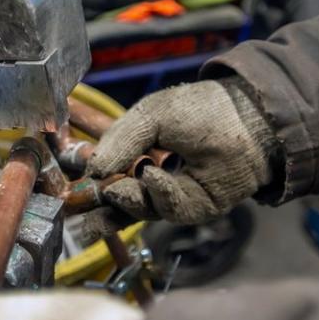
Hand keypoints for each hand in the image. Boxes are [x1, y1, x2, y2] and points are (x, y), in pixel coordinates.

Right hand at [88, 79, 276, 223]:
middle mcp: (153, 178)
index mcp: (139, 154)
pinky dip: (159, 194)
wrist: (249, 118)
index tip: (69, 191)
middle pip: (118, 202)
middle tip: (77, 209)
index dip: (90, 184)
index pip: (108, 175)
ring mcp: (173, 195)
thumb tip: (92, 170)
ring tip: (117, 189)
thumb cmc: (200, 109)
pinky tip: (155, 175)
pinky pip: (169, 209)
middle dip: (98, 209)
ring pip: (139, 210)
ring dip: (126, 201)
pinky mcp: (195, 208)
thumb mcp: (148, 116)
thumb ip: (118, 141)